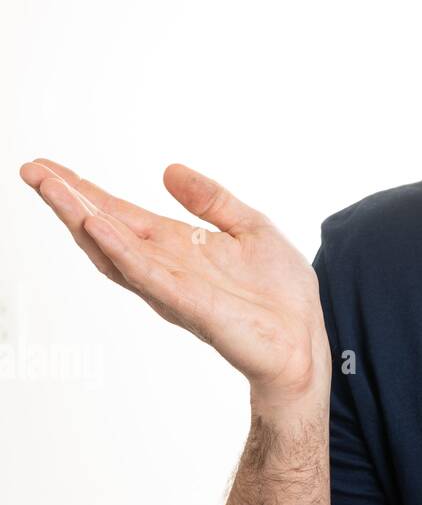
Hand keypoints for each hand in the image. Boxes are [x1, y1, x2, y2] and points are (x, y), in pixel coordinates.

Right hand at [19, 158, 328, 406]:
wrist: (305, 337)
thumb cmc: (279, 292)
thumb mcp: (250, 226)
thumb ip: (211, 199)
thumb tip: (168, 169)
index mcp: (177, 247)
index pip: (120, 215)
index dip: (85, 191)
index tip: (48, 167)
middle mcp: (164, 267)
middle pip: (105, 230)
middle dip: (69, 201)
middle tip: (32, 170)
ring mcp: (172, 287)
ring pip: (115, 249)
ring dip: (83, 218)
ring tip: (53, 188)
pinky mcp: (191, 306)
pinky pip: (148, 275)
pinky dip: (120, 250)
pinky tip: (96, 226)